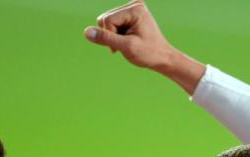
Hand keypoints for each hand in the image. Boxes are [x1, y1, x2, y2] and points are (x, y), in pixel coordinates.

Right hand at [84, 0, 205, 93]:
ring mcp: (132, 7)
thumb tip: (87, 32)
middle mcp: (134, 4)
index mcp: (136, 9)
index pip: (107, 20)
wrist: (163, 57)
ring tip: (128, 42)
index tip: (123, 46)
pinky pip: (112, 22)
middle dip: (111, 35)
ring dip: (114, 35)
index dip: (110, 36)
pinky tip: (128, 38)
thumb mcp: (126, 47)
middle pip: (105, 18)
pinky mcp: (130, 13)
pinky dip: (116, 33)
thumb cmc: (148, 53)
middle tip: (125, 45)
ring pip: (106, 21)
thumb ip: (106, 38)